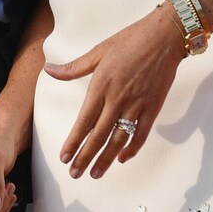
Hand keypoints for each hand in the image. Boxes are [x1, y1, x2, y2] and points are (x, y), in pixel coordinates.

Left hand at [45, 5, 183, 179]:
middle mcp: (118, 98)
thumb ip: (74, 67)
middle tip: (75, 174)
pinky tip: (123, 158)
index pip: (84, 120)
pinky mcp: (152, 108)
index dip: (74, 141)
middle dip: (85, 156)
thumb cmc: (129, 40)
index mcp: (102, 84)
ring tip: (95, 174)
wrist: (163, 37)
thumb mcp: (98, 51)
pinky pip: (141, 134)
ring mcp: (137, 105)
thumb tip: (49, 70)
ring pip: (119, 139)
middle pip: (99, 135)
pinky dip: (132, 149)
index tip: (64, 157)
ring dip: (106, 159)